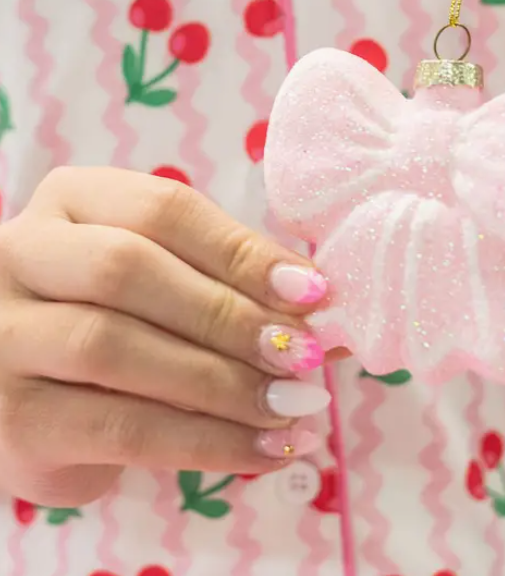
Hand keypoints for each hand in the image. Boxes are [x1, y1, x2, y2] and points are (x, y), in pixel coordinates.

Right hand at [0, 167, 329, 506]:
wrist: (47, 393)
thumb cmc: (128, 316)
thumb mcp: (175, 278)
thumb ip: (238, 283)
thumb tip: (326, 311)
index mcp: (75, 201)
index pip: (164, 211)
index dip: (244, 252)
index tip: (313, 292)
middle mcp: (22, 255)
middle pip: (128, 271)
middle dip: (230, 317)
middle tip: (302, 355)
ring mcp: (4, 335)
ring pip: (115, 349)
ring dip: (224, 384)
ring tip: (293, 407)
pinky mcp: (12, 418)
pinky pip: (118, 428)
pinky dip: (206, 443)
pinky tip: (264, 450)